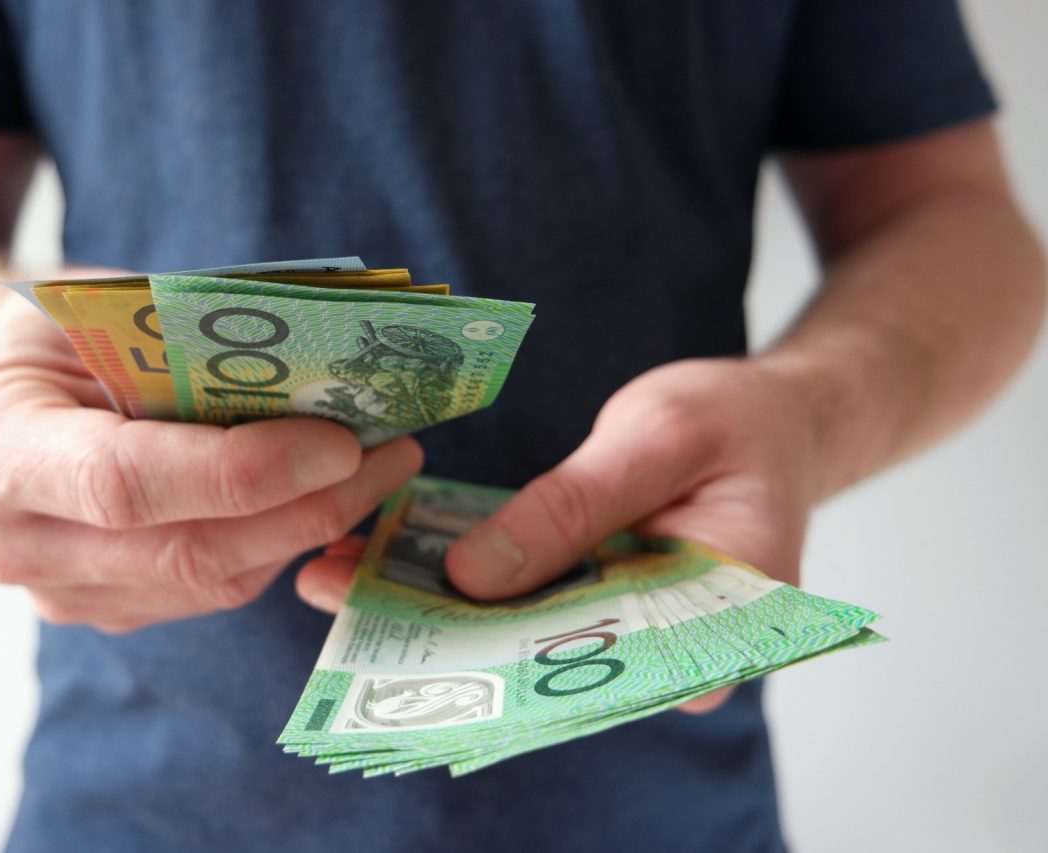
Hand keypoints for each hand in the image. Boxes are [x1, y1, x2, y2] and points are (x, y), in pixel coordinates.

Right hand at [0, 291, 422, 633]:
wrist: (0, 390)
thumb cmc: (59, 330)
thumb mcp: (103, 301)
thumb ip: (189, 338)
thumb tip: (330, 368)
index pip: (124, 482)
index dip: (240, 471)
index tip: (339, 443)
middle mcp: (7, 542)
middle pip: (182, 550)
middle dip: (305, 507)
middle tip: (392, 454)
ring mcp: (56, 591)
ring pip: (210, 582)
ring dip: (309, 529)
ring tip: (381, 470)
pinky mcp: (107, 608)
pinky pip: (213, 591)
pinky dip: (281, 545)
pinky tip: (330, 500)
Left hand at [296, 358, 818, 712]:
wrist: (770, 418)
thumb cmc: (738, 422)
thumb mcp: (656, 441)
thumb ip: (573, 508)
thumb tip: (472, 579)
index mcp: (717, 633)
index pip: (599, 672)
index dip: (496, 660)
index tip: (407, 637)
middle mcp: (668, 655)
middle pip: (547, 662)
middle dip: (444, 631)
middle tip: (344, 600)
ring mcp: (628, 633)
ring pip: (524, 636)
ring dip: (438, 605)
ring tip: (341, 573)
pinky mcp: (597, 602)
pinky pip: (526, 600)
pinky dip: (464, 575)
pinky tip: (387, 552)